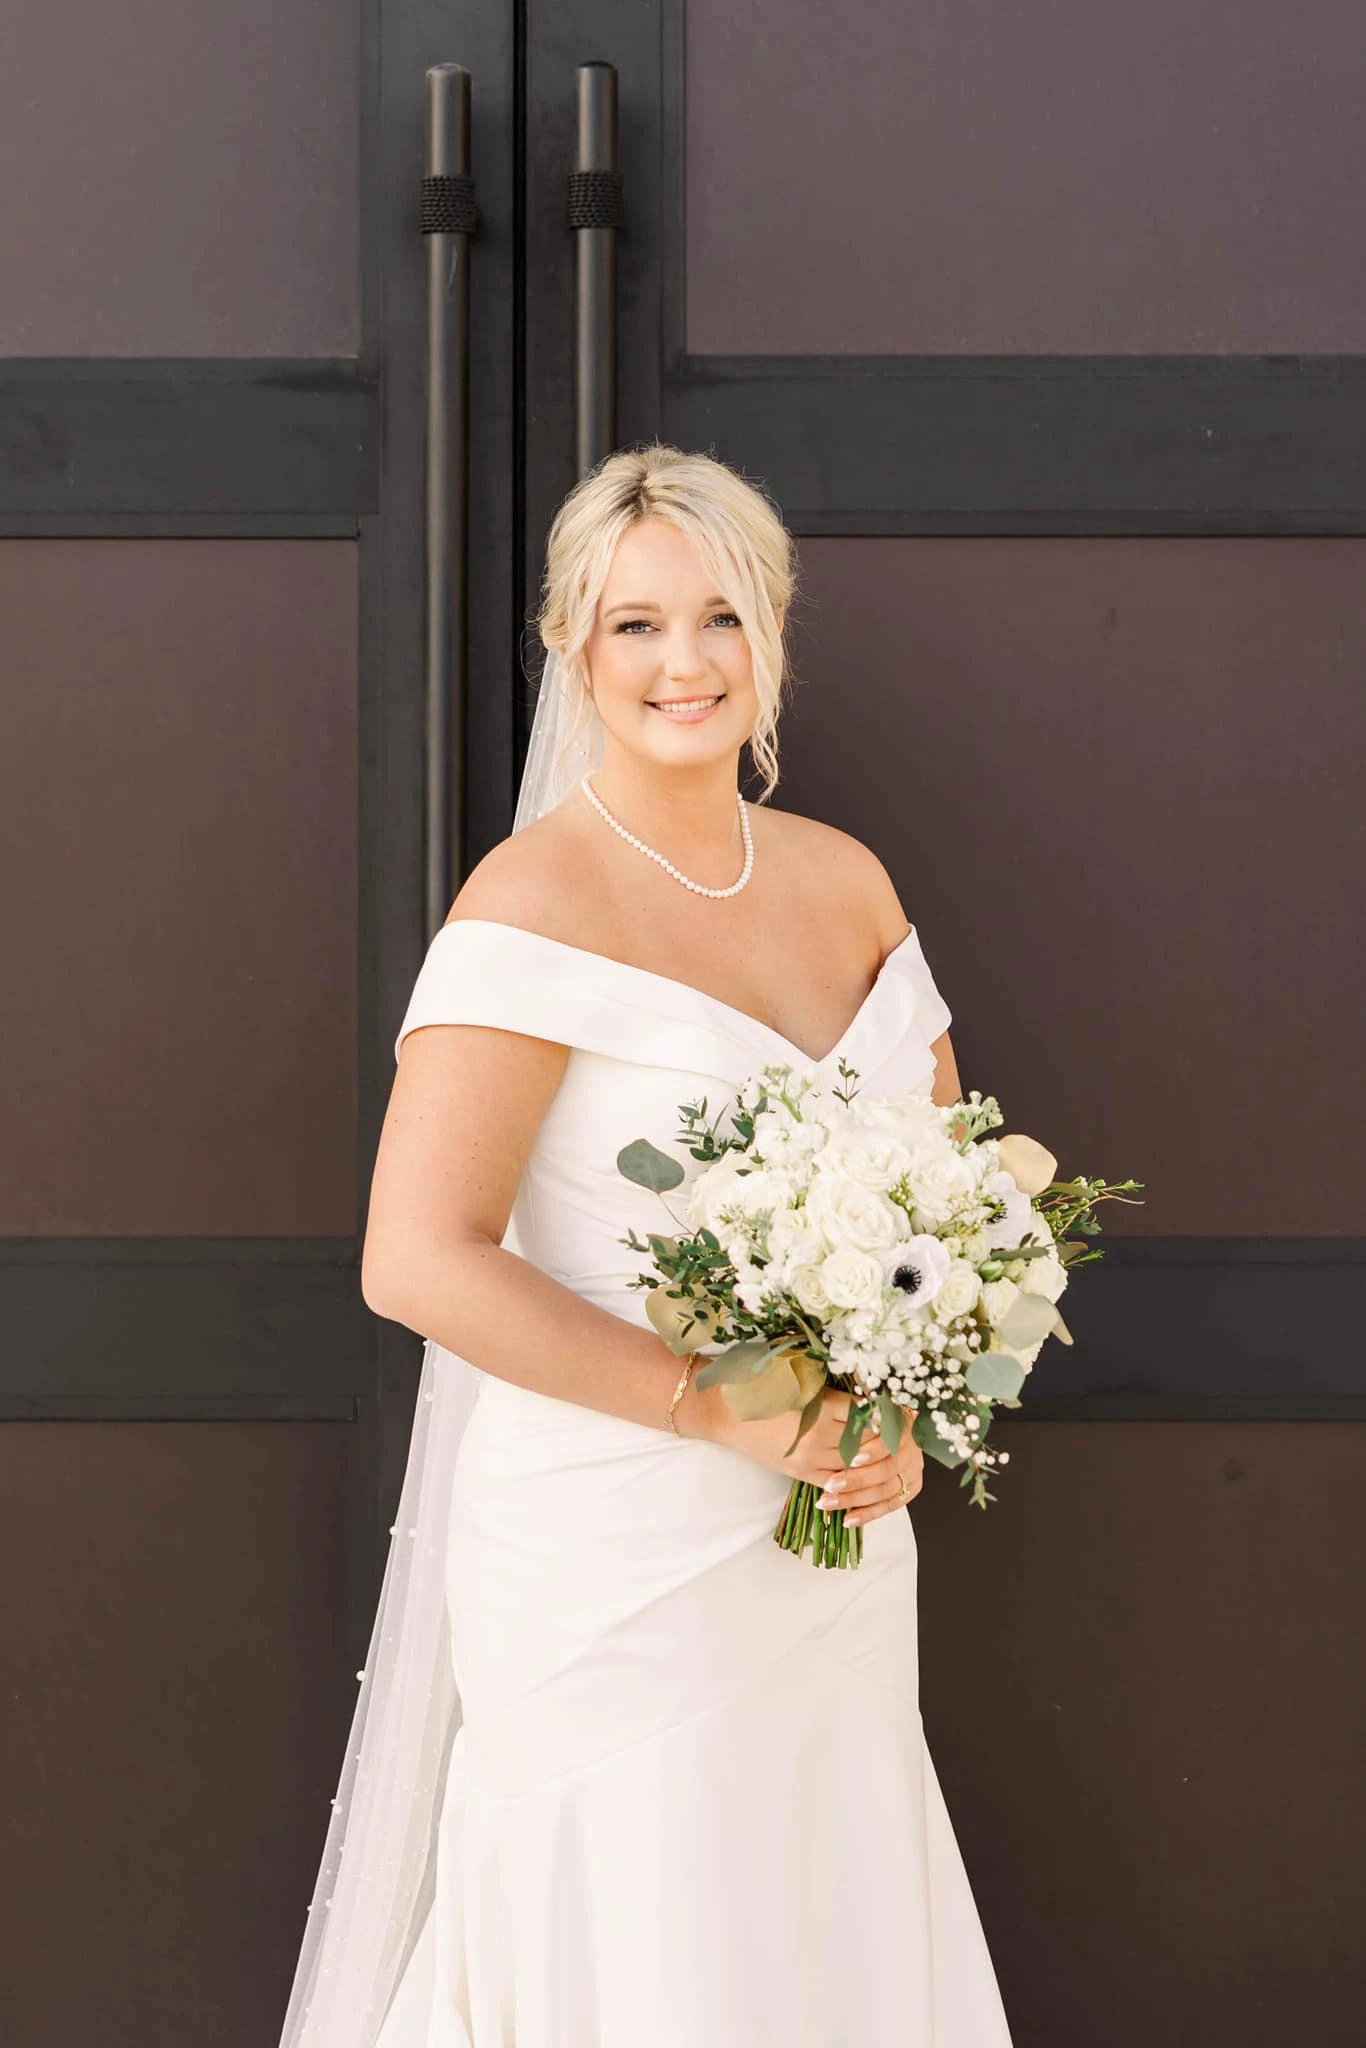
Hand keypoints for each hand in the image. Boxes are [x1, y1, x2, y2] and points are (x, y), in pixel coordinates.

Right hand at [693, 1381, 923, 1525]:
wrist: (724, 1410)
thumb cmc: (759, 1383)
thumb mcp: (798, 1373)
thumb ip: (832, 1381)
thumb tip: (868, 1378)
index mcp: (821, 1406)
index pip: (870, 1414)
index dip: (891, 1412)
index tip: (907, 1407)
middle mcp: (820, 1436)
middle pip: (870, 1441)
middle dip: (892, 1437)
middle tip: (911, 1430)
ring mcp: (811, 1458)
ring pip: (857, 1463)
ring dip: (878, 1458)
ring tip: (896, 1450)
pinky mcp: (801, 1473)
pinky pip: (838, 1482)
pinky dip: (857, 1478)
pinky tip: (868, 1470)